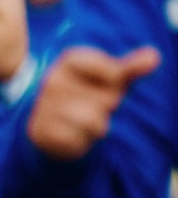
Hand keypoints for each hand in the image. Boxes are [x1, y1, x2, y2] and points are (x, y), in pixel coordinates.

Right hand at [28, 46, 161, 160]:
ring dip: (96, 126)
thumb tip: (154, 57)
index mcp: (70, 60)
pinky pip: (78, 139)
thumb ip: (131, 67)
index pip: (114, 72)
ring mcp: (45, 106)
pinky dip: (81, 140)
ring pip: (93, 121)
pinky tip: (74, 133)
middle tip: (94, 105)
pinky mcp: (42, 131)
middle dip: (107, 107)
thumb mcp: (110, 77)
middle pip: (107, 100)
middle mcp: (53, 80)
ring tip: (84, 120)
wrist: (52, 120)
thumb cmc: (88, 94)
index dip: (118, 83)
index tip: (108, 83)